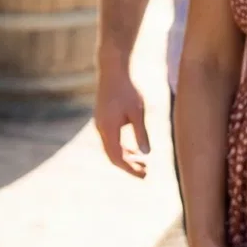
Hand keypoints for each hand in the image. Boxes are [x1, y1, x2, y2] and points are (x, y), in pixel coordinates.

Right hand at [92, 59, 150, 177]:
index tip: (144, 175)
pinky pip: (110, 140)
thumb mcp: (137, 112)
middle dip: (129, 166)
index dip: (130, 169)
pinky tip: (135, 150)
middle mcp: (101, 128)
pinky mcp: (103, 119)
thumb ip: (141, 133)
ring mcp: (100, 124)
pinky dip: (122, 148)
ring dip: (126, 158)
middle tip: (146, 172)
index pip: (117, 157)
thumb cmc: (127, 90)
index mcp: (108, 128)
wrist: (113, 70)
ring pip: (111, 148)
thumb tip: (146, 154)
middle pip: (112, 156)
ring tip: (143, 163)